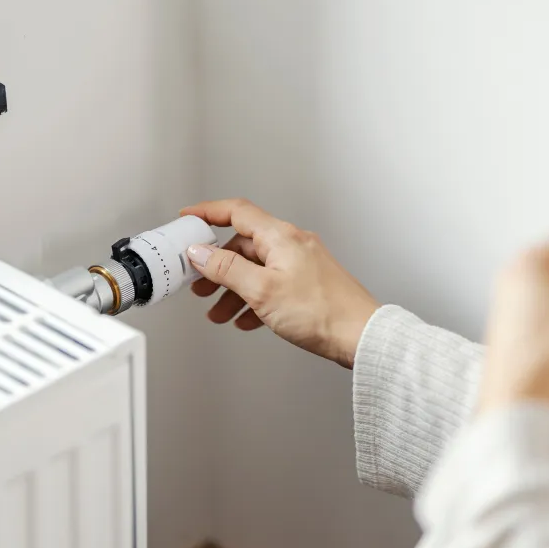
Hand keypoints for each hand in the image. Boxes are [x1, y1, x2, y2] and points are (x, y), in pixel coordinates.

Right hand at [180, 199, 381, 368]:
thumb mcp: (262, 290)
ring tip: (219, 312)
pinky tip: (246, 320)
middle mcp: (292, 244)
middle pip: (244, 246)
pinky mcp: (308, 285)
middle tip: (199, 283)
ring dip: (234, 290)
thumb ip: (227, 269)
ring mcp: (301, 264)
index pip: (237, 212)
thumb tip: (200, 253)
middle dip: (217, 266)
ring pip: (257, 270)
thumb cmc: (322, 312)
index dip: (208, 212)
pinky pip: (272, 286)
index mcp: (280, 236)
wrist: (360, 335)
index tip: (188, 218)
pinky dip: (254, 300)